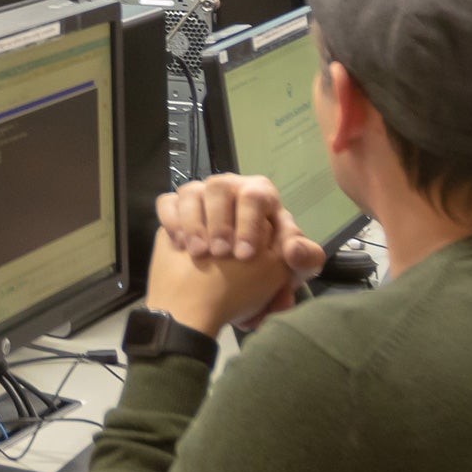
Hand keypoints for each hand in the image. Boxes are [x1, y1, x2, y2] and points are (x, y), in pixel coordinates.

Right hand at [159, 173, 306, 261]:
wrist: (230, 286)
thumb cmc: (267, 268)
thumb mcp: (294, 268)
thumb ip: (304, 259)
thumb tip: (292, 249)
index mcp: (259, 195)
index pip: (255, 196)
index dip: (249, 223)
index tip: (244, 255)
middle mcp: (229, 188)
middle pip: (219, 186)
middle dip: (219, 222)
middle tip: (220, 253)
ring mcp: (201, 195)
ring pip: (191, 192)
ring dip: (193, 223)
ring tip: (198, 254)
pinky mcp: (176, 208)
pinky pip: (167, 202)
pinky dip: (171, 221)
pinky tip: (179, 245)